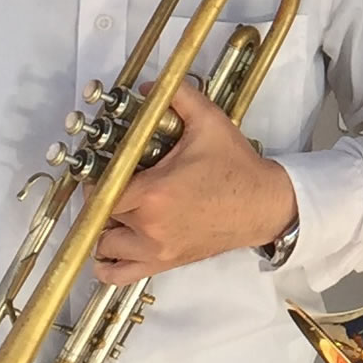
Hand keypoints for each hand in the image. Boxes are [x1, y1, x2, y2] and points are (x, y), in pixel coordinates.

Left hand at [95, 79, 296, 282]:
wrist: (265, 205)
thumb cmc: (237, 168)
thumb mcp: (209, 123)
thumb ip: (178, 98)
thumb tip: (148, 87)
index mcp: (154, 193)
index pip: (101, 190)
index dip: (96, 178)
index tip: (105, 168)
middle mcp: (149, 226)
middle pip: (100, 215)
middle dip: (103, 198)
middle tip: (115, 183)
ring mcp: (156, 249)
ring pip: (104, 245)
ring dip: (106, 228)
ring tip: (119, 211)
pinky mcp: (165, 263)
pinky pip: (118, 275)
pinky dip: (107, 264)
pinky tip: (113, 247)